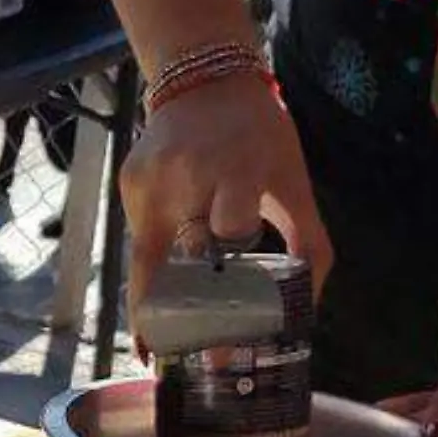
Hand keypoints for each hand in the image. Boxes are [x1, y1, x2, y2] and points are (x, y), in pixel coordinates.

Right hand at [123, 71, 332, 323]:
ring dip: (164, 293)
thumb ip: (310, 245)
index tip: (222, 336)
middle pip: (178, 260)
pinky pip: (141, 238)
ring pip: (151, 257)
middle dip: (182, 312)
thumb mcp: (294, 184)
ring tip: (164, 336)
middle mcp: (183, 174)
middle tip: (190, 354)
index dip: (227, 286)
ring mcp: (148, 178)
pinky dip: (156, 262)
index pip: (227, 235)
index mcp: (234, 170)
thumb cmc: (260, 137)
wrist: (204, 82)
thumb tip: (307, 314)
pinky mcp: (127, 182)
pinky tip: (164, 277)